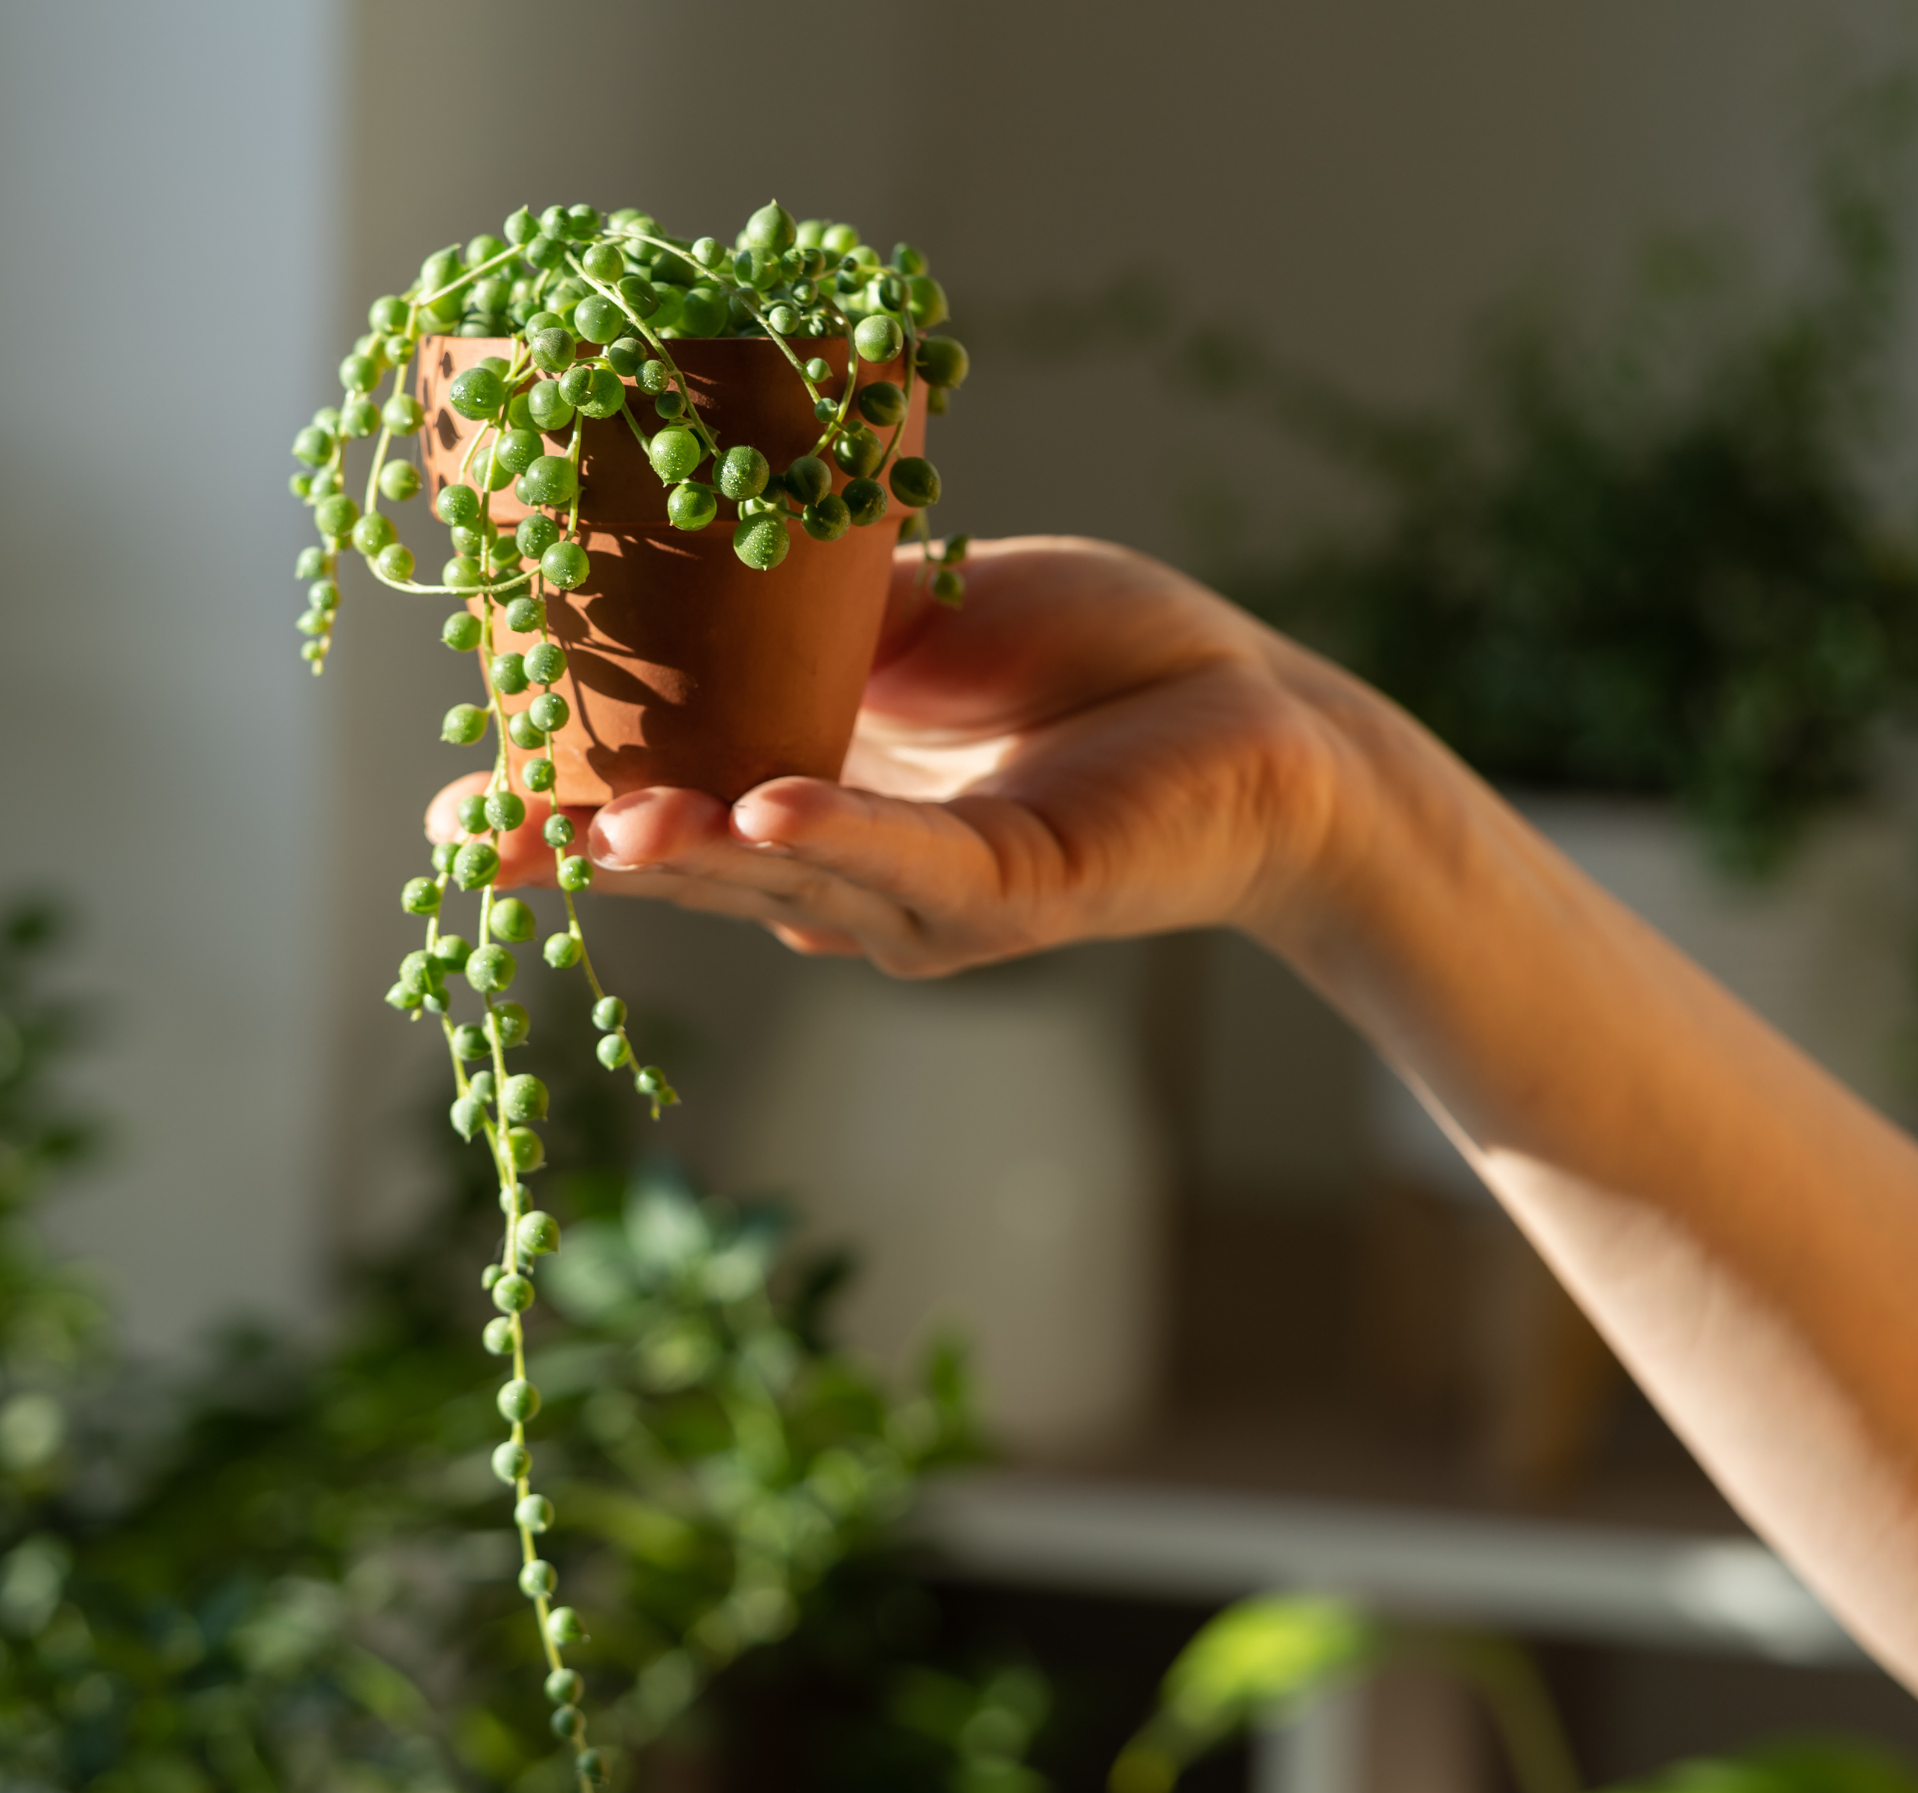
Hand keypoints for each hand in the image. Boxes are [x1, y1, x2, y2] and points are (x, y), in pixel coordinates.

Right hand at [427, 537, 1350, 975]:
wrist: (1261, 719)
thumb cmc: (1105, 662)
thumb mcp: (929, 614)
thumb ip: (823, 623)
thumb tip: (703, 576)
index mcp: (831, 794)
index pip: (680, 804)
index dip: (573, 807)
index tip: (463, 796)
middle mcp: (862, 869)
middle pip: (705, 867)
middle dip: (592, 850)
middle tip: (477, 832)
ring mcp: (933, 898)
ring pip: (788, 881)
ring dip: (690, 853)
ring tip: (594, 824)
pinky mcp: (1014, 893)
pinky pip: (913, 868)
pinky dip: (837, 839)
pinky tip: (759, 813)